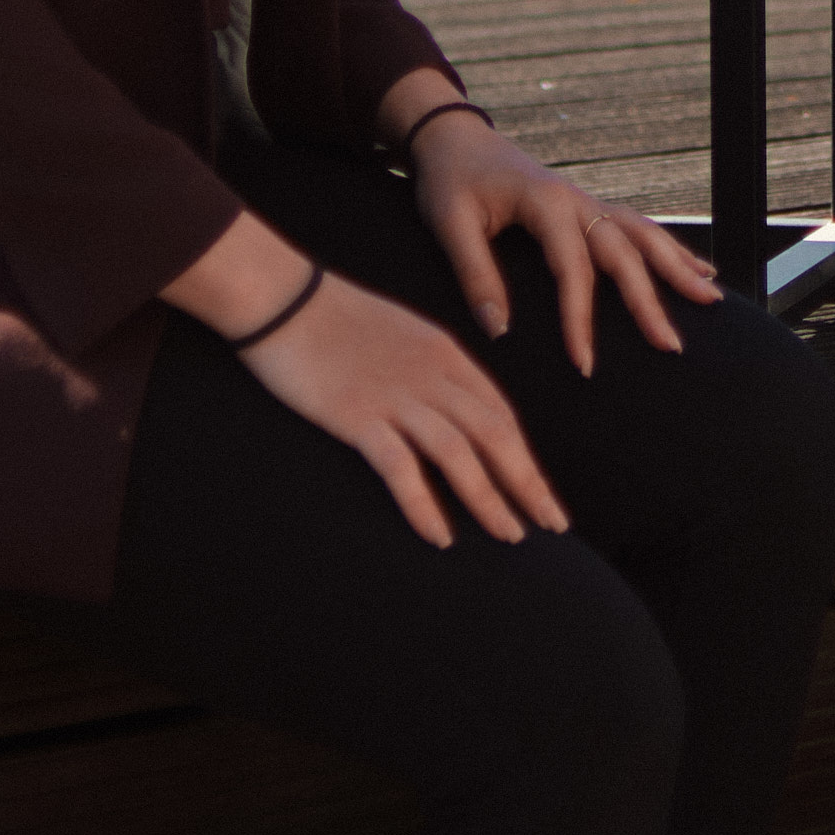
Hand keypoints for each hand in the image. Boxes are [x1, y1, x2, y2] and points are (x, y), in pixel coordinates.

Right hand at [231, 261, 569, 549]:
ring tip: (510, 535)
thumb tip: (454, 413)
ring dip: (489, 498)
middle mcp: (431, 375)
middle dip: (528, 483)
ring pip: (459, 454)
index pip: (499, 413)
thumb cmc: (335, 318)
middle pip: (494, 434)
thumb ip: (431, 371)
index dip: (525, 457)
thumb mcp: (401, 336)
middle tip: (552, 524)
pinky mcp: (357, 416)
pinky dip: (425, 505)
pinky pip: (401, 468)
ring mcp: (395, 396)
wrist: (281, 298)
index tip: (542, 493)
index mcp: (446, 354)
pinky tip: (442, 537)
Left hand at [404, 106, 721, 374]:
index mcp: (545, 203)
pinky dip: (670, 249)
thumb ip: (475, 275)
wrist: (455, 137)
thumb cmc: (449, 180)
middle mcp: (576, 200)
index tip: (584, 363)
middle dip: (650, 301)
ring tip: (711, 299)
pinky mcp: (588, 206)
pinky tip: (698, 269)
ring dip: (678, 267)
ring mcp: (587, 201)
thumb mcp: (448, 224)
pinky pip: (638, 227)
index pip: (573, 268)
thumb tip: (500, 332)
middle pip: (624, 252)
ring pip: (644, 234)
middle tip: (670, 346)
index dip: (581, 318)